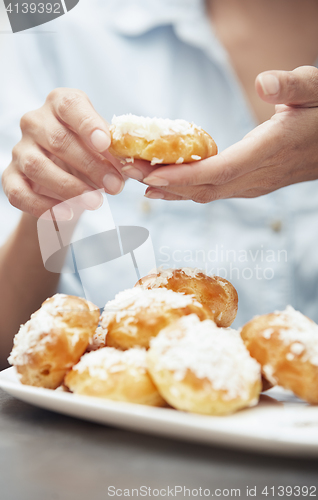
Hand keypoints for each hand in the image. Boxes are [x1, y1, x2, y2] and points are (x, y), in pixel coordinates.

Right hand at [2, 88, 124, 218]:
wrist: (66, 179)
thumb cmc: (91, 155)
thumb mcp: (106, 149)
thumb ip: (116, 152)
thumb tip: (131, 167)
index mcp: (60, 104)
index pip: (70, 105)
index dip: (88, 124)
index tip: (105, 143)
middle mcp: (35, 121)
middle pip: (58, 140)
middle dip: (90, 165)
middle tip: (114, 186)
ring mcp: (20, 149)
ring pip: (38, 167)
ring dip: (69, 187)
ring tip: (95, 202)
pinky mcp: (10, 176)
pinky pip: (20, 193)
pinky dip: (44, 206)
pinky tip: (67, 213)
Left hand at [123, 66, 317, 202]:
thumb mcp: (316, 90)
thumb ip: (292, 86)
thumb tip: (263, 83)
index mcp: (268, 152)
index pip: (219, 171)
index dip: (183, 176)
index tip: (150, 176)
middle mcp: (256, 177)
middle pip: (203, 188)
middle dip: (163, 183)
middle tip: (126, 171)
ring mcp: (253, 185)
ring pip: (205, 194)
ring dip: (170, 188)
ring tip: (136, 177)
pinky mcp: (249, 185)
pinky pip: (212, 191)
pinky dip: (185, 188)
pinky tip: (165, 183)